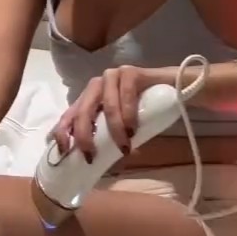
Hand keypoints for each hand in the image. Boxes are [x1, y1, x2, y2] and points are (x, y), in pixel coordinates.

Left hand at [52, 65, 168, 161]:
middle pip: (83, 111)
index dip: (62, 132)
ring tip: (125, 147)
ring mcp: (113, 76)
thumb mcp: (121, 127)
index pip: (69, 114)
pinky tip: (133, 129)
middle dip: (85, 136)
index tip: (65, 152)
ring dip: (114, 130)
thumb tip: (96, 164)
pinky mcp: (131, 72)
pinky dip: (128, 115)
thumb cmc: (145, 111)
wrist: (174, 88)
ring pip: (107, 106)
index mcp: (90, 98)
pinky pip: (126, 95)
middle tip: (92, 156)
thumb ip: (108, 138)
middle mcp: (97, 85)